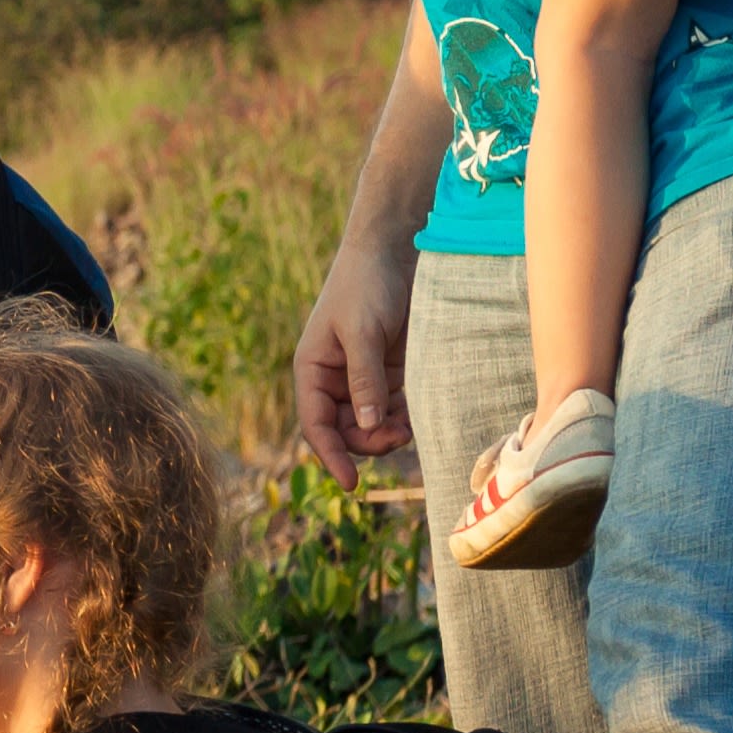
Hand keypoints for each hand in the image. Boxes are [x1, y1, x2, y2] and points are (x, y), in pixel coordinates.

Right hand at [292, 231, 414, 473]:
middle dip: (369, 442)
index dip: (331, 456)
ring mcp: (363, 376)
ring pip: (371, 424)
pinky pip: (394, 407)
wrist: (394, 249)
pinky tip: (419, 414)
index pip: (315, 424)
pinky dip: (405, 416)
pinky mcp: (390, 371)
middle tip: (401, 438)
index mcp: (313, 368)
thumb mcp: (362, 332)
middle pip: (344, 431)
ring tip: (413, 426)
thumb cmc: (366, 284)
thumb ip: (364, 380)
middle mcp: (334, 378)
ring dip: (390, 433)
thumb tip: (369, 427)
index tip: (351, 483)